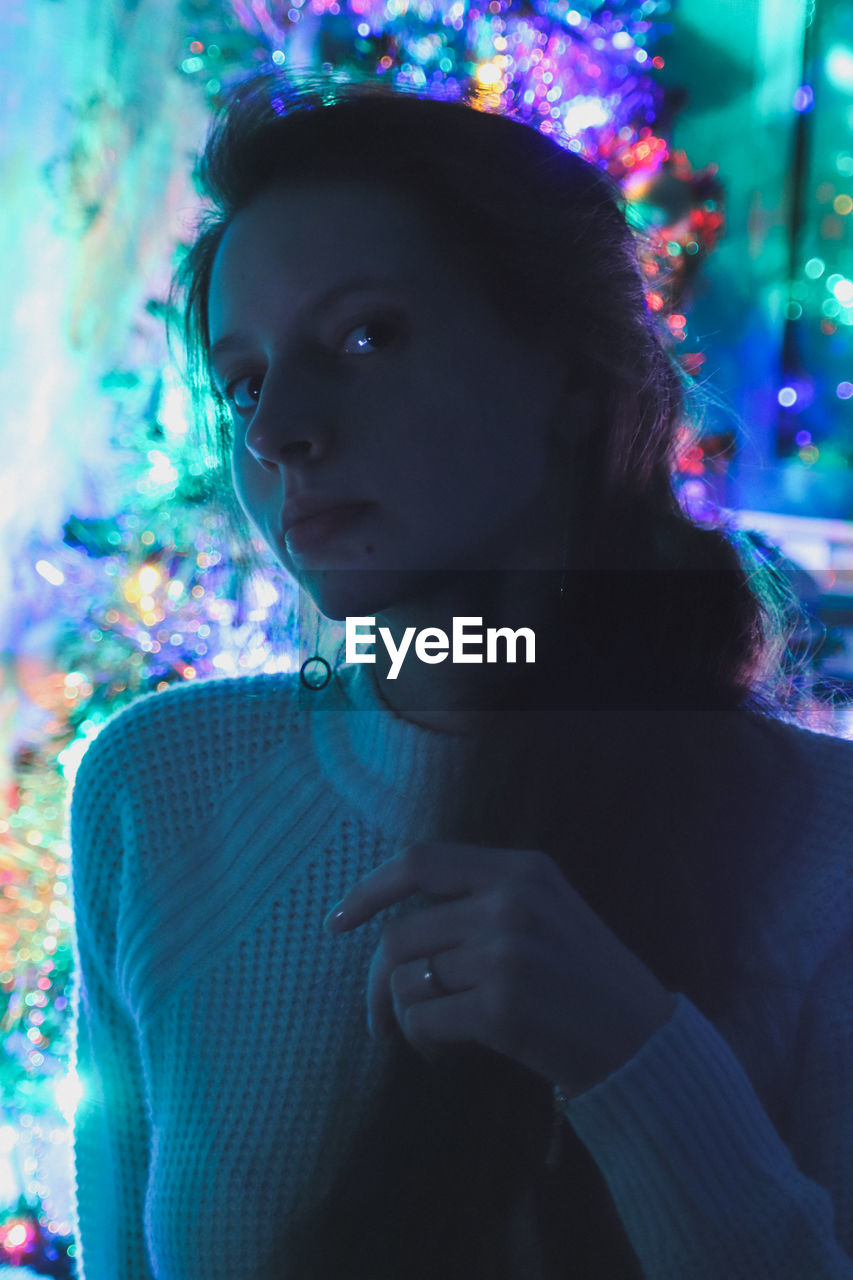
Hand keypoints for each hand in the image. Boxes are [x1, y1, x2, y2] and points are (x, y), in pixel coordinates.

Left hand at [324, 842, 676, 1097]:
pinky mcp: (504, 1006)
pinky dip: (422, 1042)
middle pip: (401, 933)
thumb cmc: (583, 981)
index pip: (421, 860)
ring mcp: (508, 952)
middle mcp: (513, 901)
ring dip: (405, 1018)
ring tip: (434, 1036)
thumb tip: (391, 914)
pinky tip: (447, 1052)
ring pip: (406, 980)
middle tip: (379, 1017)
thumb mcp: (546, 910)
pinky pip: (423, 1020)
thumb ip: (483, 897)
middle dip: (375, 982)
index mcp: (522, 869)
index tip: (338, 921)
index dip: (369, 889)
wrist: (642, 1044)